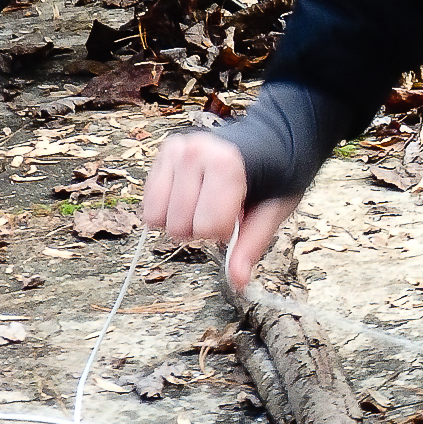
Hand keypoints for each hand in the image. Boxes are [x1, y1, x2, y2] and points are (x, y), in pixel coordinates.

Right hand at [141, 131, 300, 288]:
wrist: (268, 142)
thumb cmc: (273, 177)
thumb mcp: (272, 211)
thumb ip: (252, 245)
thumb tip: (238, 281)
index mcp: (226, 164)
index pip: (207, 226)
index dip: (224, 231)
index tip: (238, 215)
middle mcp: (195, 152)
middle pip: (180, 226)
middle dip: (201, 227)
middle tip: (220, 207)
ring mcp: (176, 150)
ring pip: (158, 218)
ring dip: (181, 220)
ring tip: (205, 200)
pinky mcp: (163, 154)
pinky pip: (149, 205)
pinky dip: (167, 210)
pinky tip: (190, 195)